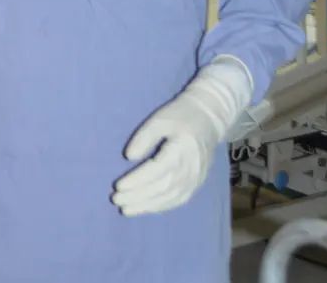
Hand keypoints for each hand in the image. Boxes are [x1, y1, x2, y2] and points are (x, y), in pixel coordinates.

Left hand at [112, 56, 252, 216]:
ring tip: (126, 209)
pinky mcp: (198, 182)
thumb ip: (144, 137)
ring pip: (170, 197)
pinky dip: (162, 206)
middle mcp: (191, 168)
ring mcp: (196, 178)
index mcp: (181, 150)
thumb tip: (129, 157)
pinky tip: (147, 208)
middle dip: (138, 196)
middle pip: (162, 188)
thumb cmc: (180, 116)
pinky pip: (180, 199)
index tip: (118, 185)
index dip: (137, 180)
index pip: (156, 171)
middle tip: (116, 200)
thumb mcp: (159, 119)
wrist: (210, 119)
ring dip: (147, 206)